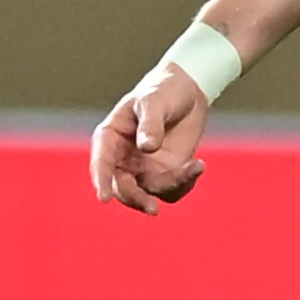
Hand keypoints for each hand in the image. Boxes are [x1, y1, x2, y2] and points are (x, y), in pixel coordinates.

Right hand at [91, 62, 207, 214]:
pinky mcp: (166, 174)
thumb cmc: (162, 91)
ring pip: (149, 193)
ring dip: (169, 187)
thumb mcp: (154, 101)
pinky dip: (185, 184)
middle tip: (152, 208)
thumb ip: (150, 124)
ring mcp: (143, 169)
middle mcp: (122, 159)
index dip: (101, 181)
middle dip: (135, 199)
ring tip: (194, 167)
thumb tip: (147, 148)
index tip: (104, 198)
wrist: (186, 93)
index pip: (101, 163)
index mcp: (110, 138)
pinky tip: (197, 165)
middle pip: (122, 188)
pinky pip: (171, 191)